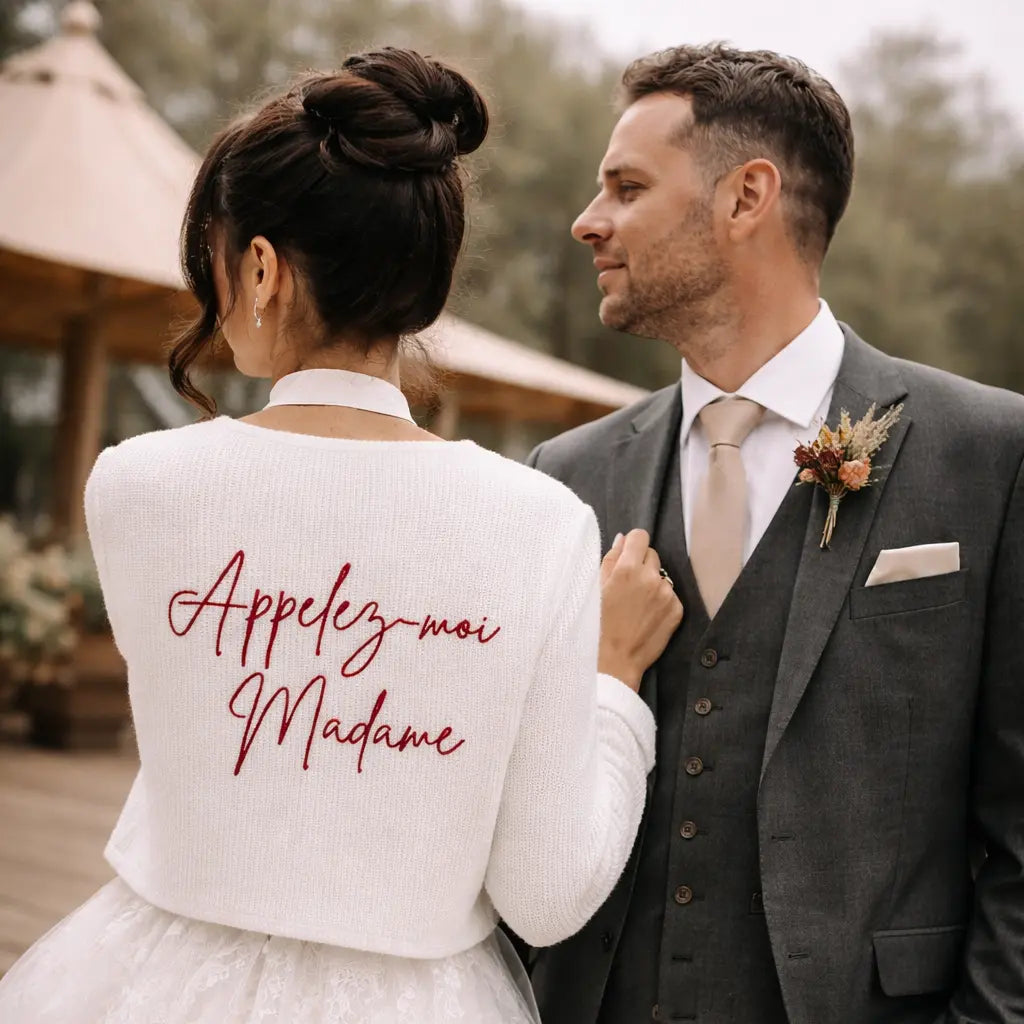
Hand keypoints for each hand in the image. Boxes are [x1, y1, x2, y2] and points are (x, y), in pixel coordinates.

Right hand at [598, 529, 683, 691]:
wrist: (615, 660)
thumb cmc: (598, 624)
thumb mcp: (596, 588)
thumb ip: (610, 559)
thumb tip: (623, 539)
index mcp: (627, 569)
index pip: (640, 536)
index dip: (633, 544)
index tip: (628, 555)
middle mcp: (651, 578)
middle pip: (652, 555)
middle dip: (641, 564)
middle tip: (628, 585)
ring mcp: (667, 594)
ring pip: (662, 576)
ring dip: (652, 583)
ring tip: (637, 604)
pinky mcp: (677, 610)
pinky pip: (670, 594)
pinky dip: (661, 601)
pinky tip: (647, 615)